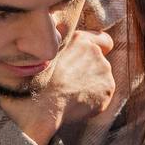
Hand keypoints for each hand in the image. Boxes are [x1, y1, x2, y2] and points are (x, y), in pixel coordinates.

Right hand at [0, 29, 115, 144]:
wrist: (43, 107)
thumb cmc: (36, 81)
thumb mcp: (43, 53)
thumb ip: (57, 44)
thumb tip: (57, 37)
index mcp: (80, 40)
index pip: (103, 40)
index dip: (100, 49)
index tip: (90, 59)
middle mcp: (95, 52)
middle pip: (98, 63)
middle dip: (88, 71)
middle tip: (70, 84)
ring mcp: (104, 71)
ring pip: (100, 80)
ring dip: (90, 86)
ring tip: (70, 96)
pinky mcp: (108, 89)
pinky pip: (102, 95)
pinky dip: (93, 101)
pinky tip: (76, 105)